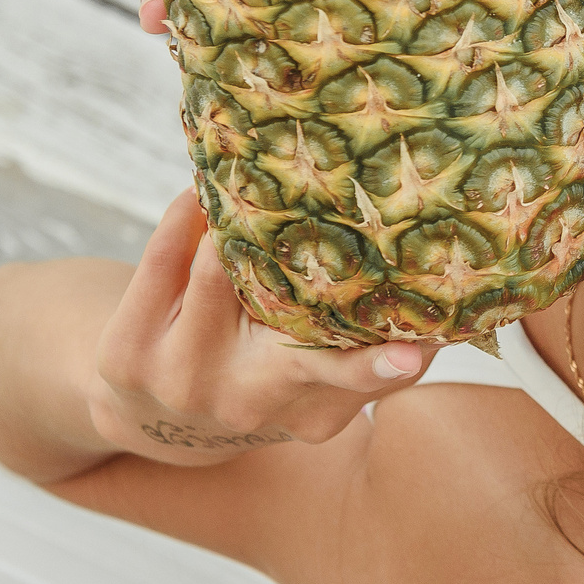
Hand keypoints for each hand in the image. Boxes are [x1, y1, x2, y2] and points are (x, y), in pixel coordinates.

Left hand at [89, 193, 440, 463]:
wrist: (142, 414)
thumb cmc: (252, 374)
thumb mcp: (308, 386)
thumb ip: (368, 355)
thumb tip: (458, 309)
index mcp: (308, 411)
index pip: (357, 382)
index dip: (387, 365)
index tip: (416, 348)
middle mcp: (249, 403)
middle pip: (297, 357)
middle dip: (307, 309)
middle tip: (361, 275)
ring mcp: (184, 382)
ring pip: (222, 277)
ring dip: (244, 218)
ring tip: (267, 170)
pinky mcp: (125, 358)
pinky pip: (160, 265)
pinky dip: (182, 220)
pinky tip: (198, 191)